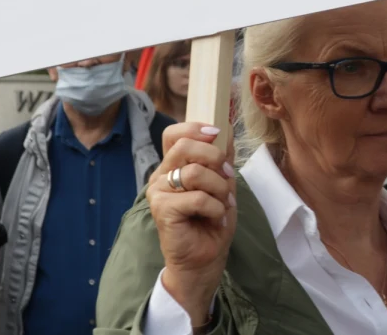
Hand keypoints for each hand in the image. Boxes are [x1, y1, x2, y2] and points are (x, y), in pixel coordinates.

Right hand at [147, 122, 237, 325]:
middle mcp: (161, 175)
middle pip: (184, 146)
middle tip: (228, 175)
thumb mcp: (223, 183)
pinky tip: (216, 217)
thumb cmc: (212, 220)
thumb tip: (226, 131)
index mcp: (173, 166)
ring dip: (219, 188)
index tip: (217, 133)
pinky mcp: (161, 210)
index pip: (173, 134)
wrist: (205, 258)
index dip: (194, 128)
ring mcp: (158, 192)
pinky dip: (214, 207)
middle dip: (215, 157)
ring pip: (194, 173)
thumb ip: (222, 159)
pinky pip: (196, 197)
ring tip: (223, 203)